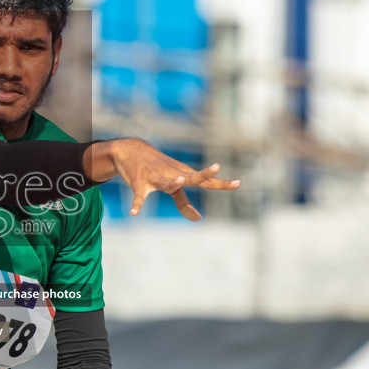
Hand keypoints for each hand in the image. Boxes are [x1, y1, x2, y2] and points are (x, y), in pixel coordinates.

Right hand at [83, 138, 239, 218]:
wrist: (130, 150)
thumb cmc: (156, 168)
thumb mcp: (171, 182)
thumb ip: (183, 201)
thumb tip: (197, 218)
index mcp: (183, 175)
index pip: (205, 181)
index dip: (221, 183)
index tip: (238, 183)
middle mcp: (173, 174)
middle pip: (191, 177)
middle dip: (203, 174)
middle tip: (216, 167)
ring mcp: (156, 178)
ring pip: (166, 183)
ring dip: (172, 182)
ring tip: (179, 181)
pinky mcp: (140, 183)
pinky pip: (139, 196)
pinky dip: (137, 204)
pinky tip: (134, 213)